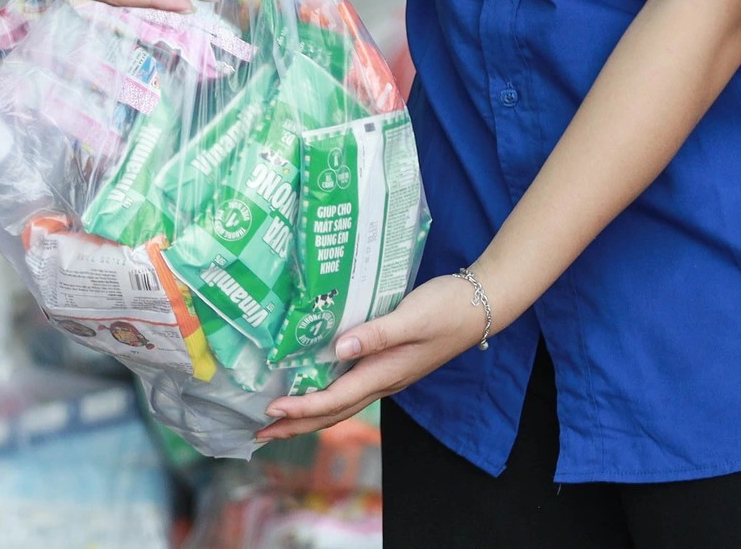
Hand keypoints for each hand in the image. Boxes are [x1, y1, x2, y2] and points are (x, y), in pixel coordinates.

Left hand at [257, 272, 485, 440]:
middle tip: (261, 434)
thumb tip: (340, 346)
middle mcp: (383, 381)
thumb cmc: (445, 308)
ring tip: (280, 421)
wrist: (479, 306)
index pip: (335, 398)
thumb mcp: (412, 316)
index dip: (302, 406)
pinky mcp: (389, 365)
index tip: (272, 409)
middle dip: (297, 424)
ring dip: (309, 416)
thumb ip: (377, 333)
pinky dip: (326, 398)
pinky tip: (315, 389)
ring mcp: (387, 376)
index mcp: (385, 372)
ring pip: (341, 405)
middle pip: (333, 413)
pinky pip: (350, 390)